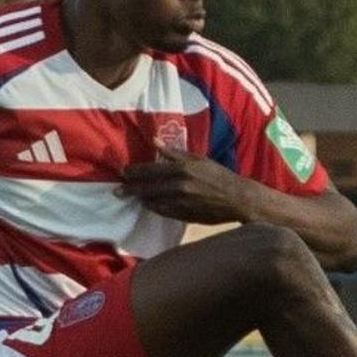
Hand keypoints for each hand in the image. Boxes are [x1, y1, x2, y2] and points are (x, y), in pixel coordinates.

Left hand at [119, 142, 249, 223]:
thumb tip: (154, 141)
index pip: (149, 170)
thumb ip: (175, 153)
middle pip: (146, 188)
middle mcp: (178, 186)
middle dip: (130, 188)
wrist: (237, 198)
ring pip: (152, 201)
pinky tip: (149, 205)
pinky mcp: (183, 215)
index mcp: (182, 169)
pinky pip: (162, 211)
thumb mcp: (199, 159)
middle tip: (118, 190)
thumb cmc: (219, 176)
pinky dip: (154, 207)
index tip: (123, 172)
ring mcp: (180, 203)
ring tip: (133, 196)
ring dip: (141, 199)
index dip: (134, 172)